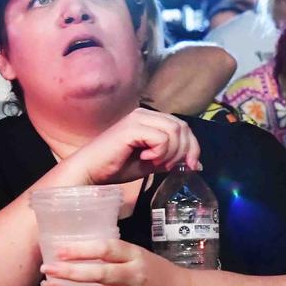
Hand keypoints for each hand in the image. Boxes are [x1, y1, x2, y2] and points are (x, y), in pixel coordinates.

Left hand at [39, 237, 191, 285]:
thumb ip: (114, 254)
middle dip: (68, 273)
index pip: (107, 250)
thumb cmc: (156, 272)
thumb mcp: (140, 255)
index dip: (81, 250)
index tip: (60, 250)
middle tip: (48, 268)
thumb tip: (77, 250)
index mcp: (136, 257)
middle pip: (98, 275)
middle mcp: (133, 278)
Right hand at [65, 108, 201, 185]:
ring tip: (155, 163)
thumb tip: (196, 164)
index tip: (193, 166)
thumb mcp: (150, 163)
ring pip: (174, 131)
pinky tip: (145, 158)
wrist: (90, 170)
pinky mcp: (132, 128)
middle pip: (182, 126)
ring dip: (171, 153)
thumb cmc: (115, 167)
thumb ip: (170, 159)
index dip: (193, 146)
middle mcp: (144, 114)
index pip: (182, 126)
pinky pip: (161, 138)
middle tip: (172, 167)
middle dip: (186, 150)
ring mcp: (137, 119)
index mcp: (149, 119)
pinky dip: (160, 152)